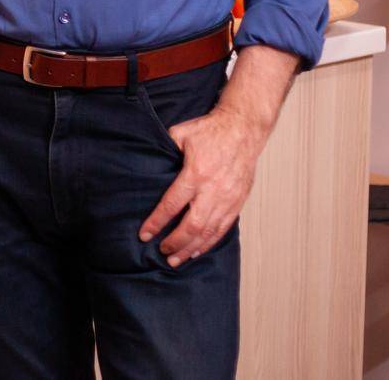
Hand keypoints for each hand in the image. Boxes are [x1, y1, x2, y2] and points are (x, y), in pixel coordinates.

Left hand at [138, 43, 296, 266]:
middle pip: (192, 225)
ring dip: (191, 247)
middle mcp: (213, 189)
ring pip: (209, 231)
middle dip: (175, 242)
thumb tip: (148, 165)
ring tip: (176, 259)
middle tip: (162, 252)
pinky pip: (223, 228)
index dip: (157, 222)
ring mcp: (228, 197)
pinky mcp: (238, 201)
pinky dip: (210, 242)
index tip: (145, 234)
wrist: (243, 129)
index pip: (172, 204)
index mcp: (196, 173)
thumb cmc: (210, 131)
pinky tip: (197, 250)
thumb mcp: (181, 134)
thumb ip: (165, 151)